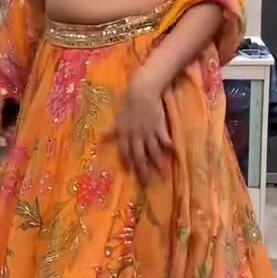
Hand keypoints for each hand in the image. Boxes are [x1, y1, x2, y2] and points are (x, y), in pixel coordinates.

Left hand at [108, 68, 172, 185]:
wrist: (142, 93)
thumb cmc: (130, 106)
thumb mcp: (119, 120)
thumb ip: (112, 132)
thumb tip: (101, 138)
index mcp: (125, 134)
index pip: (125, 152)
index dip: (128, 163)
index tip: (131, 174)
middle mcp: (136, 136)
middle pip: (139, 156)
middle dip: (143, 170)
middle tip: (146, 184)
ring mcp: (149, 133)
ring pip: (153, 151)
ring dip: (158, 164)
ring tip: (163, 175)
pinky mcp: (159, 127)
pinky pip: (165, 140)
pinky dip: (169, 148)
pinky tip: (175, 156)